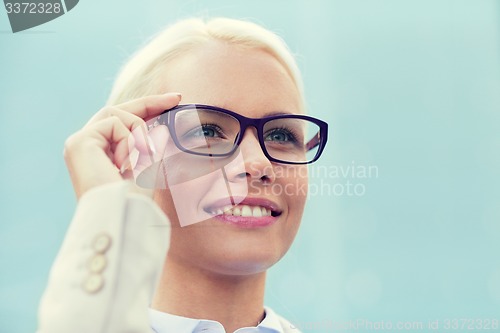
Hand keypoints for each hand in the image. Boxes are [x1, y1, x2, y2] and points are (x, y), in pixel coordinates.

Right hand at [63, 93, 180, 198]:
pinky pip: (113, 123)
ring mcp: (79, 142)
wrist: (119, 216)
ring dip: (138, 133)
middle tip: (177, 98)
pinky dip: (128, 141)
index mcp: (99, 152)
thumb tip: (160, 128)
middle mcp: (86, 145)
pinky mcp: (79, 142)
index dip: (147, 109)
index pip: (122, 123)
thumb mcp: (148, 168)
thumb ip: (149, 148)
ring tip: (143, 156)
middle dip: (149, 103)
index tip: (173, 101)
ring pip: (118, 115)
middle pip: (118, 111)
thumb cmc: (133, 201)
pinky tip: (126, 163)